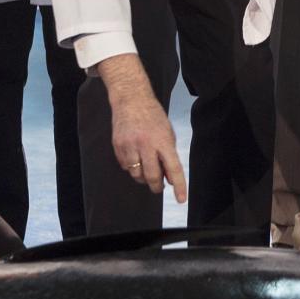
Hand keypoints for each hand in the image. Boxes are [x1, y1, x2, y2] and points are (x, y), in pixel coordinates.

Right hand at [96, 54, 187, 201]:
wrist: (131, 99)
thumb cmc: (153, 116)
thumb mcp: (167, 133)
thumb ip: (169, 155)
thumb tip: (169, 178)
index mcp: (163, 140)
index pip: (173, 168)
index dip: (178, 185)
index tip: (180, 199)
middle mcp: (146, 144)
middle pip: (152, 176)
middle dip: (156, 186)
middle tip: (158, 187)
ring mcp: (130, 146)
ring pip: (137, 175)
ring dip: (143, 177)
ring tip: (146, 166)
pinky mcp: (118, 146)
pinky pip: (126, 167)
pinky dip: (131, 167)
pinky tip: (134, 155)